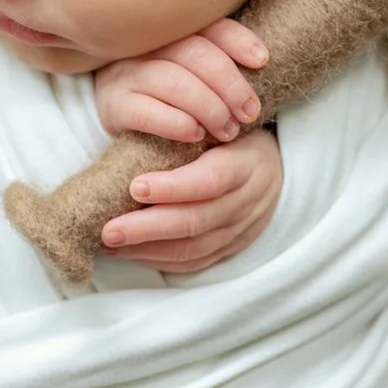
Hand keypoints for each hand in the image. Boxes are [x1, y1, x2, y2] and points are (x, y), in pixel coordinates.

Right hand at [93, 20, 268, 143]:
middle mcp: (142, 45)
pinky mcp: (113, 106)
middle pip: (195, 52)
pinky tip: (196, 135)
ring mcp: (125, 74)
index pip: (207, 25)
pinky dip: (178, 124)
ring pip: (176, 82)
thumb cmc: (168, 96)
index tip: (261, 61)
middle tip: (249, 113)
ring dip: (211, 108)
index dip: (238, 40)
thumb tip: (259, 60)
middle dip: (230, 85)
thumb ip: (216, 60)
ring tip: (228, 130)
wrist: (120, 123)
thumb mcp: (193, 72)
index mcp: (166, 30)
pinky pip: (148, 112)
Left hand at [100, 128, 282, 273]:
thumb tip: (134, 147)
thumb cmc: (235, 137)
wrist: (278, 166)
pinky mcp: (232, 248)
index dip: (173, 187)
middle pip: (197, 221)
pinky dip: (160, 260)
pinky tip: (131, 253)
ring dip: (147, 249)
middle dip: (148, 228)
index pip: (210, 180)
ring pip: (194, 248)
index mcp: (246, 163)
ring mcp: (241, 229)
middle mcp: (248, 200)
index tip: (134, 187)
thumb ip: (189, 132)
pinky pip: (195, 262)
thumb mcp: (221, 125)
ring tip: (110, 245)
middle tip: (109, 231)